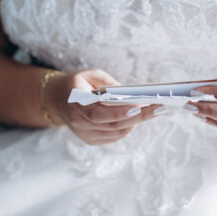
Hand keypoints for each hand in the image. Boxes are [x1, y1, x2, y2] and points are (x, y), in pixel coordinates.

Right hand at [46, 68, 163, 145]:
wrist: (56, 100)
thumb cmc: (78, 83)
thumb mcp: (91, 75)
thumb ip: (109, 84)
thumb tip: (131, 94)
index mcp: (75, 104)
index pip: (99, 113)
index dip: (120, 112)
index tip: (140, 105)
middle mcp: (78, 123)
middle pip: (113, 125)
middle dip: (139, 117)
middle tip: (159, 108)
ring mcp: (84, 135)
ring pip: (117, 133)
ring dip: (136, 122)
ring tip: (153, 110)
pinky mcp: (90, 141)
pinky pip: (114, 136)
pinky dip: (128, 126)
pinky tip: (137, 116)